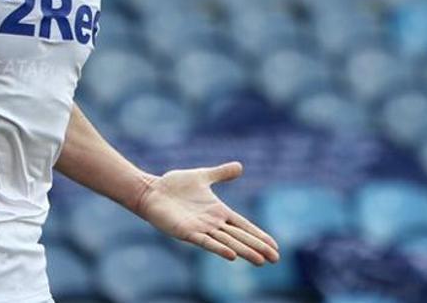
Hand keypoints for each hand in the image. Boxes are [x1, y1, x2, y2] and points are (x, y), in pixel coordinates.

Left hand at [133, 161, 279, 265]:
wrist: (151, 191)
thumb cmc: (174, 185)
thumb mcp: (202, 176)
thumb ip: (221, 173)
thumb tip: (240, 166)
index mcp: (218, 211)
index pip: (243, 225)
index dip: (258, 235)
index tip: (275, 246)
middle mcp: (212, 223)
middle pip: (240, 237)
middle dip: (257, 247)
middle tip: (275, 259)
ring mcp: (201, 229)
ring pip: (227, 243)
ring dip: (244, 251)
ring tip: (260, 261)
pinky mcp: (187, 232)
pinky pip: (206, 242)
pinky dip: (219, 249)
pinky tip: (232, 256)